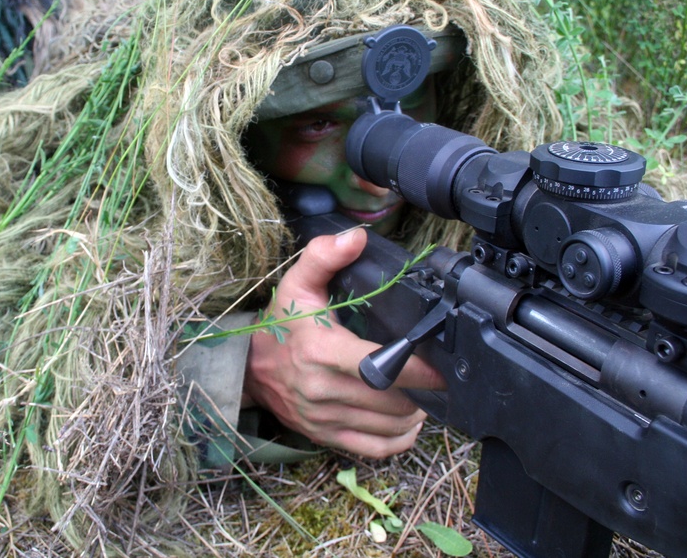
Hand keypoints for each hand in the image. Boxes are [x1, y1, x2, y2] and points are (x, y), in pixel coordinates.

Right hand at [242, 228, 445, 457]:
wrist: (246, 367)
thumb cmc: (278, 324)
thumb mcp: (296, 284)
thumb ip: (324, 256)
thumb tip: (356, 237)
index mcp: (321, 352)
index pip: (380, 368)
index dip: (418, 371)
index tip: (440, 367)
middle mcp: (322, 390)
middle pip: (391, 400)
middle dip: (422, 391)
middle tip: (436, 376)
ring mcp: (323, 418)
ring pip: (388, 426)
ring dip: (414, 413)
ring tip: (423, 395)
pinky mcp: (324, 435)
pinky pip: (374, 448)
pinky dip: (399, 438)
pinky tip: (407, 421)